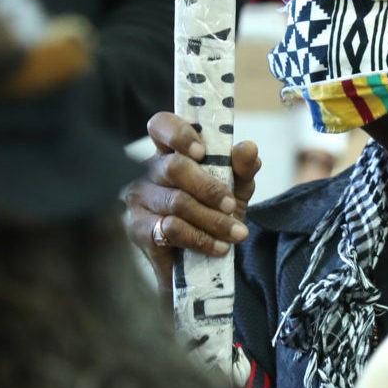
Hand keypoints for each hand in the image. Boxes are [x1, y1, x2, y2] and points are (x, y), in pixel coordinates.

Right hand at [122, 112, 261, 287]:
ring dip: (212, 220)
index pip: (161, 125)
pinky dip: (201, 239)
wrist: (200, 262)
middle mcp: (148, 171)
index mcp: (169, 152)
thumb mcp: (235, 190)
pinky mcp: (139, 229)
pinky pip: (172, 229)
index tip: (203, 152)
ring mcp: (139, 200)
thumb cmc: (212, 215)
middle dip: (208, 188)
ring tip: (236, 233)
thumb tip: (248, 148)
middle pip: (173, 167)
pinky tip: (218, 246)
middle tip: (230, 205)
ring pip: (177, 202)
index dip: (179, 133)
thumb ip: (242, 168)